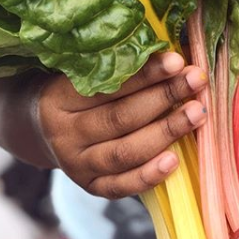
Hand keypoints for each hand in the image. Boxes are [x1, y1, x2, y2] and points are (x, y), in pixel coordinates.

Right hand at [37, 52, 207, 198]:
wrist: (40, 131)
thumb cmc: (77, 93)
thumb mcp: (86, 74)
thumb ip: (124, 65)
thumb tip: (178, 53)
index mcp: (59, 98)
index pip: (107, 86)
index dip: (145, 74)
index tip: (177, 61)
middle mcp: (64, 133)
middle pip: (120, 117)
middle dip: (164, 97)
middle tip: (196, 81)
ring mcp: (76, 164)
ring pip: (124, 152)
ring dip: (166, 131)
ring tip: (197, 113)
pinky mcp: (90, 186)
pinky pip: (121, 186)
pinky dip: (149, 175)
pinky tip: (175, 160)